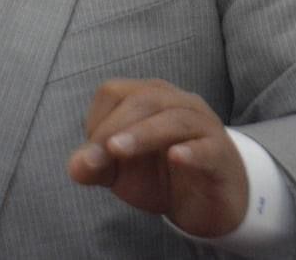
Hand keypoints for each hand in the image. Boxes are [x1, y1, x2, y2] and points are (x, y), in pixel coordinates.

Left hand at [67, 78, 247, 237]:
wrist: (210, 204)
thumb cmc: (160, 176)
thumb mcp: (120, 173)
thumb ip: (95, 166)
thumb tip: (74, 168)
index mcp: (148, 97)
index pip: (114, 92)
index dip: (96, 120)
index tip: (93, 155)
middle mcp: (178, 103)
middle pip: (143, 100)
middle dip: (113, 127)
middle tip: (96, 158)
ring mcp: (204, 127)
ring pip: (174, 118)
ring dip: (142, 134)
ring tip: (117, 151)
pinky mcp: (222, 156)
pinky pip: (208, 147)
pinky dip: (191, 151)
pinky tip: (176, 157)